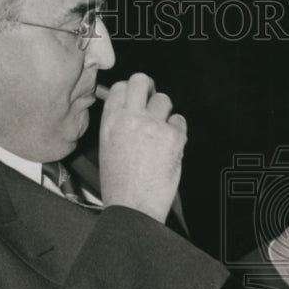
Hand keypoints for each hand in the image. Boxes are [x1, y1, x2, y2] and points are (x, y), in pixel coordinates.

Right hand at [98, 72, 186, 223]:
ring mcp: (153, 125)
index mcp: (110, 122)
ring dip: (165, 113)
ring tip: (161, 133)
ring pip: (164, 99)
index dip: (132, 91)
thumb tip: (131, 108)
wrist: (133, 207)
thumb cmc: (120, 186)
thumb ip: (118, 124)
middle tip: (152, 102)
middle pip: (141, 80)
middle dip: (149, 89)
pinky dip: (178, 131)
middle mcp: (130, 118)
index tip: (138, 99)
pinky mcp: (173, 136)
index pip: (121, 87)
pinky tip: (170, 146)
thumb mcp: (108, 148)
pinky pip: (180, 121)